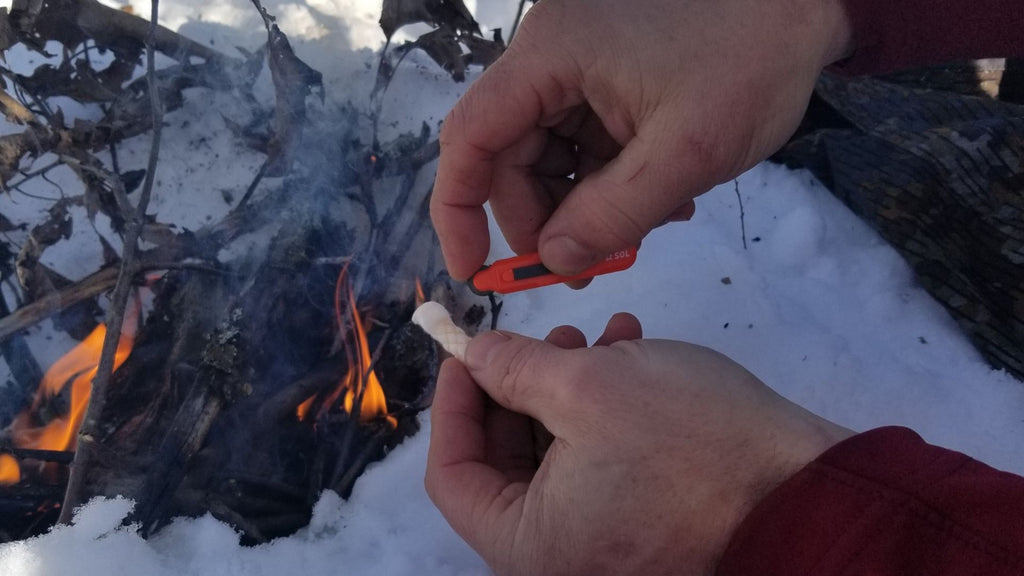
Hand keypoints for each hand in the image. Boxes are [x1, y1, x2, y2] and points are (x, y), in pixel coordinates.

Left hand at [425, 314, 853, 575]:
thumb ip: (513, 368)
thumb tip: (475, 356)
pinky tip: (634, 358)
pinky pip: (602, 465)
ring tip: (603, 338)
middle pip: (506, 464)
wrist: (812, 493)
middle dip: (522, 387)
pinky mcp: (644, 525)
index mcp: (528, 545)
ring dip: (570, 388)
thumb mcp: (589, 388)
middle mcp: (559, 557)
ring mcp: (604, 545)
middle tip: (548, 336)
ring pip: (559, 455)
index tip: (467, 350)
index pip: (451, 475)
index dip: (453, 405)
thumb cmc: (692, 445)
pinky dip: (608, 411)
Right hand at [431, 0, 852, 278]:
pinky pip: (583, 136)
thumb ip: (612, 216)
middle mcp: (550, 52)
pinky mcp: (606, 69)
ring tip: (644, 225)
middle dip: (541, 215)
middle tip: (586, 263)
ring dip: (582, 201)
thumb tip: (554, 261)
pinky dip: (606, 176)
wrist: (807, 0)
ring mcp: (578, 59)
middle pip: (509, 151)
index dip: (460, 209)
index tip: (472, 269)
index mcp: (551, 55)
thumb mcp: (685, 154)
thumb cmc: (753, 60)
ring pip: (547, 151)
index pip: (471, 137)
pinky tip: (655, 195)